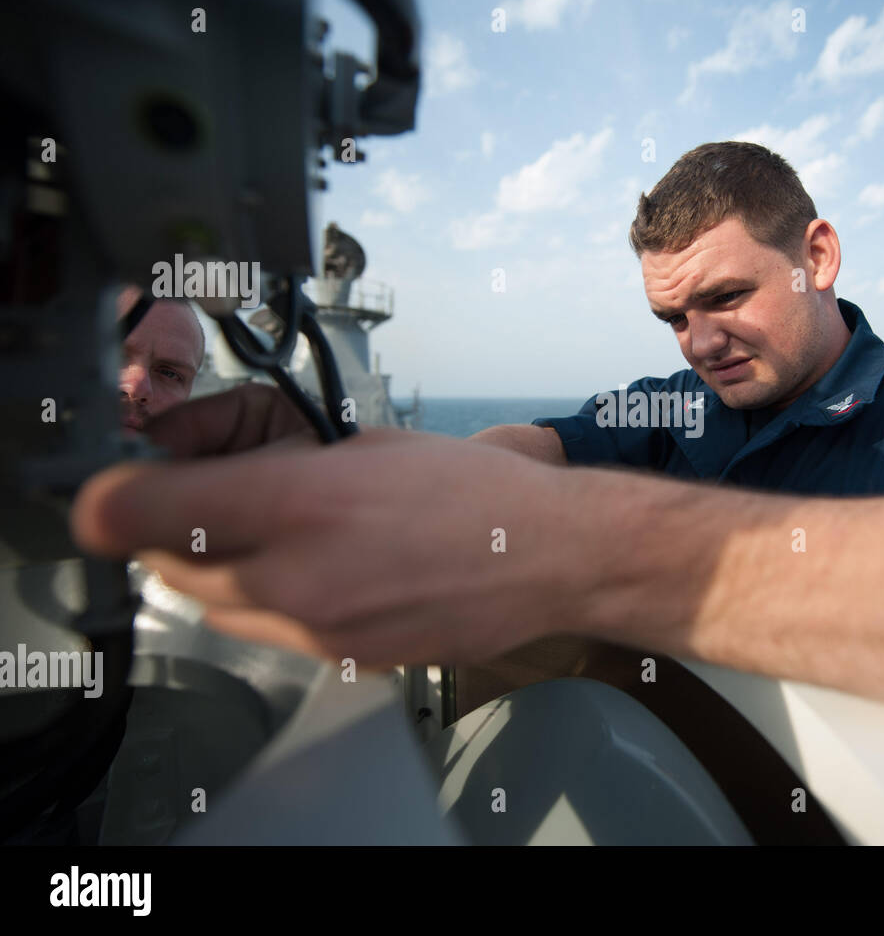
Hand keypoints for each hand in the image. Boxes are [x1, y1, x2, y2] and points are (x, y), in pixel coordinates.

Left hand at [71, 399, 579, 666]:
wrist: (547, 558)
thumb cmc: (471, 491)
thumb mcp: (366, 443)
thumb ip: (275, 456)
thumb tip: (209, 465)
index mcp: (300, 499)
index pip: (139, 511)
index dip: (117, 496)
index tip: (129, 487)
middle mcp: (295, 576)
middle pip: (165, 566)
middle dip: (172, 531)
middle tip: (209, 501)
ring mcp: (316, 630)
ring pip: (211, 605)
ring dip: (217, 569)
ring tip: (274, 538)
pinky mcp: (340, 660)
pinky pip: (268, 632)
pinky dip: (269, 603)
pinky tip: (321, 572)